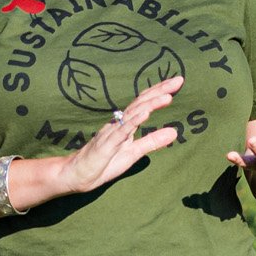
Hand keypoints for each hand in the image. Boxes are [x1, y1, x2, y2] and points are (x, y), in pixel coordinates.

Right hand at [54, 75, 184, 196]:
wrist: (76, 175)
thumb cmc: (104, 162)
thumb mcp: (134, 152)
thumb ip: (152, 141)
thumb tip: (175, 132)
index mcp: (126, 123)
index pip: (145, 102)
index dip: (160, 91)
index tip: (178, 81)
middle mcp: (118, 123)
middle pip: (140, 102)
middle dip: (160, 90)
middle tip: (179, 80)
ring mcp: (111, 132)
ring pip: (132, 114)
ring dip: (150, 105)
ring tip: (167, 97)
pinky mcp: (105, 145)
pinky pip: (120, 132)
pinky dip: (133, 122)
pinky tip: (145, 115)